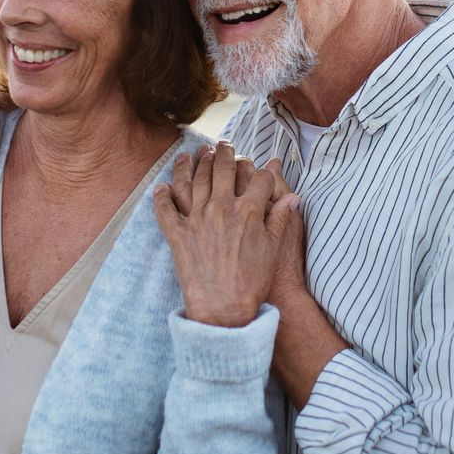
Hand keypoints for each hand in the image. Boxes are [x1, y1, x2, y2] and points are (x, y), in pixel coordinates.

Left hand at [152, 141, 300, 328]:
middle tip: (223, 145)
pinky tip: (161, 186)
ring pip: (193, 181)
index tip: (264, 164)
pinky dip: (161, 196)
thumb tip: (292, 197)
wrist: (224, 308)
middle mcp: (221, 208)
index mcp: (248, 211)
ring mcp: (196, 219)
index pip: (258, 178)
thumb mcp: (274, 248)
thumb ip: (280, 218)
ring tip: (194, 153)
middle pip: (222, 170)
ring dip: (193, 163)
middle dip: (224, 153)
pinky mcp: (177, 234)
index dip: (263, 169)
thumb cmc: (253, 282)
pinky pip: (165, 209)